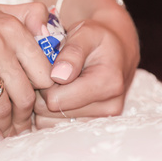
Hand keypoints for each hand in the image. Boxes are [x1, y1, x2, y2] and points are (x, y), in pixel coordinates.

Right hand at [0, 3, 52, 141]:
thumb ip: (24, 17)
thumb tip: (51, 31)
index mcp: (10, 26)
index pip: (42, 69)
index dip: (44, 93)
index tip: (40, 106)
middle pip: (24, 92)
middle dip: (26, 116)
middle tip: (23, 127)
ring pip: (2, 105)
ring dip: (6, 126)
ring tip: (7, 133)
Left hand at [34, 13, 138, 128]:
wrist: (118, 52)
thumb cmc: (98, 40)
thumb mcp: (86, 33)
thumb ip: (72, 51)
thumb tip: (58, 76)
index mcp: (107, 84)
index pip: (55, 99)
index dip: (44, 83)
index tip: (48, 67)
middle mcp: (108, 107)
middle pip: (50, 112)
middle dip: (43, 93)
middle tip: (50, 74)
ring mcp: (101, 119)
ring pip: (50, 122)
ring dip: (45, 104)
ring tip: (56, 84)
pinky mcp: (92, 125)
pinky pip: (55, 127)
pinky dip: (50, 113)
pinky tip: (59, 94)